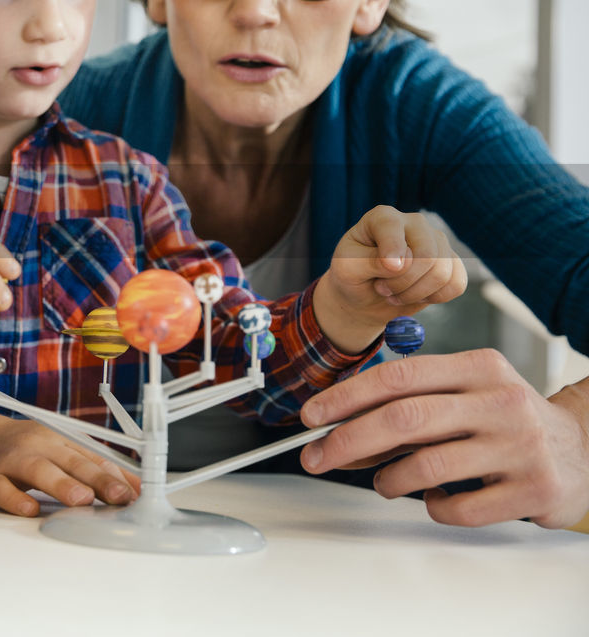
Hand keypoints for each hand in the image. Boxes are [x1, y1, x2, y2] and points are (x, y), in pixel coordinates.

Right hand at [0, 413, 139, 516]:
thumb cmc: (24, 448)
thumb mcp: (60, 450)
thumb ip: (95, 468)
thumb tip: (135, 488)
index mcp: (58, 439)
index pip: (90, 457)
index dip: (113, 476)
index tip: (134, 495)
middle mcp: (37, 447)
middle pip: (69, 461)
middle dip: (95, 479)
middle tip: (117, 496)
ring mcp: (12, 462)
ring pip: (38, 471)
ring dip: (61, 484)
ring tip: (82, 499)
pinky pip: (2, 490)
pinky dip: (15, 499)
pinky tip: (29, 510)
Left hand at [299, 350, 588, 527]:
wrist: (582, 452)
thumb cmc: (506, 421)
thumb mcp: (465, 393)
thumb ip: (409, 405)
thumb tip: (335, 429)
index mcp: (479, 367)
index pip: (397, 376)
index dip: (346, 397)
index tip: (312, 416)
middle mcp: (501, 401)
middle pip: (403, 420)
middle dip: (347, 441)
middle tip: (318, 458)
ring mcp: (520, 446)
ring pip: (426, 466)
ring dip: (389, 480)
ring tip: (387, 482)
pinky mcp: (533, 489)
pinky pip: (459, 507)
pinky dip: (434, 506)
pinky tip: (436, 498)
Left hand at [315, 206, 465, 351]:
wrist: (365, 296)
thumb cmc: (352, 277)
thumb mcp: (347, 269)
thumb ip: (370, 261)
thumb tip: (403, 262)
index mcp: (383, 217)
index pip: (394, 229)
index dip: (392, 253)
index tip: (385, 270)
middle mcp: (414, 223)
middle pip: (426, 255)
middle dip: (403, 282)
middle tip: (382, 288)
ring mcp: (436, 241)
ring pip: (441, 273)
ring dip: (414, 293)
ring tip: (395, 292)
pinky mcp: (451, 263)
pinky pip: (456, 284)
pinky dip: (434, 298)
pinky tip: (415, 295)